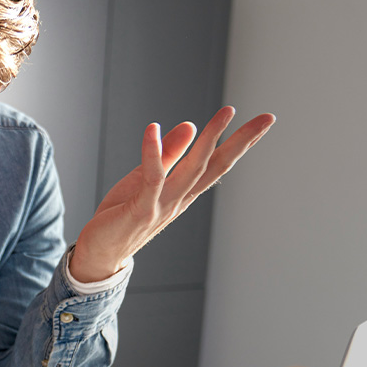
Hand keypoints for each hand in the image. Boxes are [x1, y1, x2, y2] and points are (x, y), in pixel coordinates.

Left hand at [69, 107, 274, 281]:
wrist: (100, 253)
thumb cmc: (121, 217)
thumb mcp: (146, 180)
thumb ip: (169, 155)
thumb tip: (191, 126)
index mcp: (183, 192)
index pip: (217, 163)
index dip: (241, 142)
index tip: (265, 121)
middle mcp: (179, 199)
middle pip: (216, 166)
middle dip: (242, 141)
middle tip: (267, 118)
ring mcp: (162, 205)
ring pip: (193, 170)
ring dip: (209, 140)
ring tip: (227, 113)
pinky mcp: (141, 209)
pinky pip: (151, 178)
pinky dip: (153, 153)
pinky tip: (153, 129)